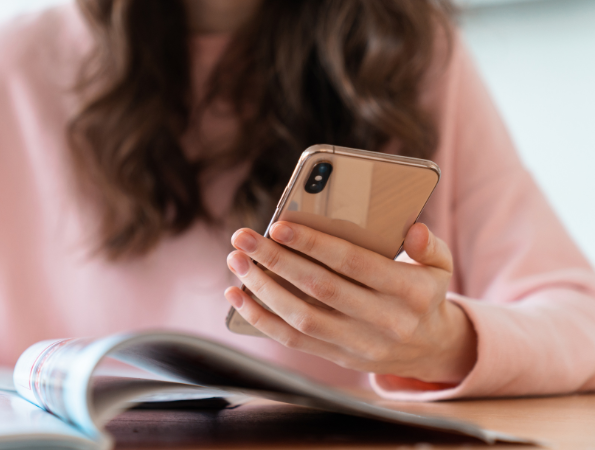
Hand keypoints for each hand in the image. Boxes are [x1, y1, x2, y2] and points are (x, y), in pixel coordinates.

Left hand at [225, 222, 476, 383]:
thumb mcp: (439, 266)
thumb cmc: (424, 293)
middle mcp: (384, 322)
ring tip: (237, 261)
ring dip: (262, 289)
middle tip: (243, 238)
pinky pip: (293, 341)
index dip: (314, 245)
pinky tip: (238, 296)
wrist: (429, 349)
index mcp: (410, 292)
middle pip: (320, 288)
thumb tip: (413, 229)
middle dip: (276, 261)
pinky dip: (260, 318)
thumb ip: (429, 246)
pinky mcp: (338, 359)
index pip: (354, 263)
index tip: (279, 226)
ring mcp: (359, 345)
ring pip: (301, 318)